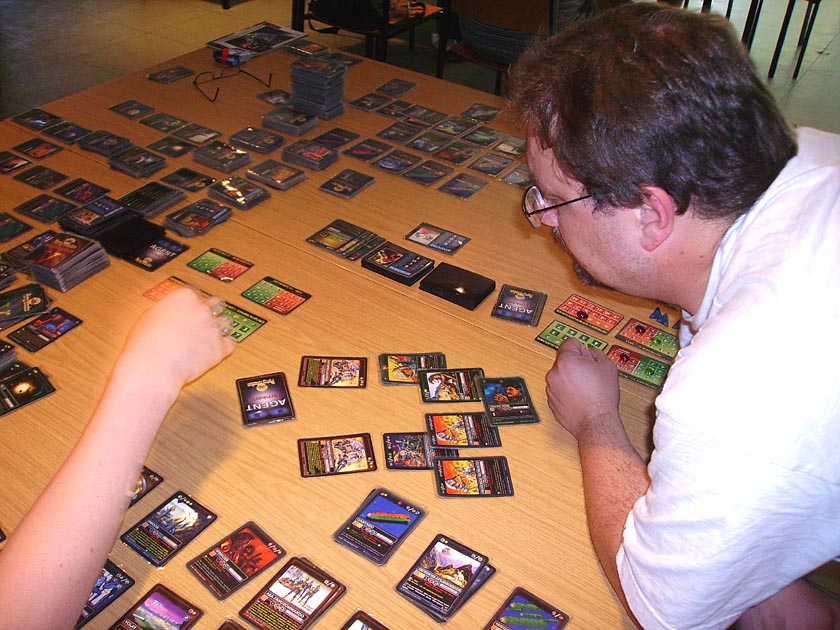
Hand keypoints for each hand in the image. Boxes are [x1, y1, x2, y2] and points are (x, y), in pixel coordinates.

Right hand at [118, 286, 235, 387]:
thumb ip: (167, 309)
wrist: (152, 367)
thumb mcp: (150, 316)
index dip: (193, 304)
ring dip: (220, 328)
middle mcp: (202, 308)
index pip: (196, 294)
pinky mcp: (221, 346)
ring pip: (226, 322)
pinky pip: (231, 343)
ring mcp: (213, 327)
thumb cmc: (145, 344)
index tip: (191, 311)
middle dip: (209, 313)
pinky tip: (215, 349)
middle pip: (215, 305)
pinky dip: (225, 346)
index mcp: (184, 296)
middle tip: (201, 323)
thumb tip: (172, 312)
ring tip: (209, 337)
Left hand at [545, 338, 619, 440]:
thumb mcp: (607, 367)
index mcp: (566, 361)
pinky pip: (559, 389)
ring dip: (570, 378)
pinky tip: (580, 396)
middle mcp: (554, 373)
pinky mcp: (551, 401)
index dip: (581, 348)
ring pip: (561, 375)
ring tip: (586, 387)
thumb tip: (591, 353)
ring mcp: (551, 388)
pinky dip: (567, 391)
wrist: (596, 422)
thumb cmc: (601, 398)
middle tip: (590, 373)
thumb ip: (597, 354)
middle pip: (564, 359)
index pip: (570, 342)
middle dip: (576, 363)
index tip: (586, 354)